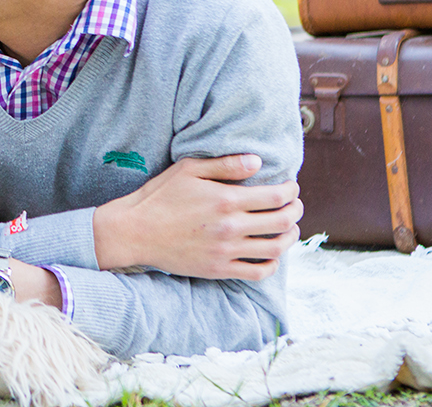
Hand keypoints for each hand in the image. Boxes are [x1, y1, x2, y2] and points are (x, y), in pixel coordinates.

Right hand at [93, 154, 301, 279]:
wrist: (136, 231)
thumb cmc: (160, 196)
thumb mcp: (189, 169)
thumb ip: (225, 165)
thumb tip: (257, 161)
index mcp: (226, 199)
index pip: (276, 196)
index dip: (291, 191)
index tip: (291, 186)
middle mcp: (231, 227)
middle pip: (282, 221)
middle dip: (296, 211)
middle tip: (295, 205)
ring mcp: (226, 251)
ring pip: (275, 248)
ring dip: (290, 237)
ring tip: (289, 228)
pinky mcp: (219, 269)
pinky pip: (258, 272)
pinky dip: (272, 264)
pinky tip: (271, 254)